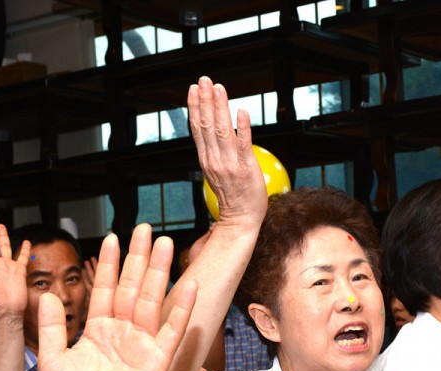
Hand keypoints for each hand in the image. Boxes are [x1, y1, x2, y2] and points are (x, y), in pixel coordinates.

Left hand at [37, 223, 196, 370]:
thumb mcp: (52, 360)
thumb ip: (50, 328)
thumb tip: (47, 295)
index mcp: (98, 330)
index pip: (104, 289)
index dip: (108, 264)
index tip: (113, 238)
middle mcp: (122, 332)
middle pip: (131, 286)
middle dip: (138, 258)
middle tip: (146, 229)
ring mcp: (141, 344)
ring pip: (150, 300)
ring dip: (158, 272)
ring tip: (165, 244)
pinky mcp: (157, 360)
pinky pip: (171, 330)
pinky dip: (181, 309)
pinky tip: (189, 287)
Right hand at [188, 76, 266, 228]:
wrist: (241, 220)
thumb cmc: (233, 197)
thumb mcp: (217, 172)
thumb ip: (214, 153)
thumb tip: (214, 135)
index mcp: (206, 159)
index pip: (197, 128)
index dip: (195, 107)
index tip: (193, 89)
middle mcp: (215, 159)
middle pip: (206, 125)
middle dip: (205, 100)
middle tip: (204, 79)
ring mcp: (230, 163)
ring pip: (221, 130)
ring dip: (220, 107)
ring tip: (218, 88)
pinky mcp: (246, 167)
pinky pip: (243, 144)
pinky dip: (242, 127)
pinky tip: (241, 110)